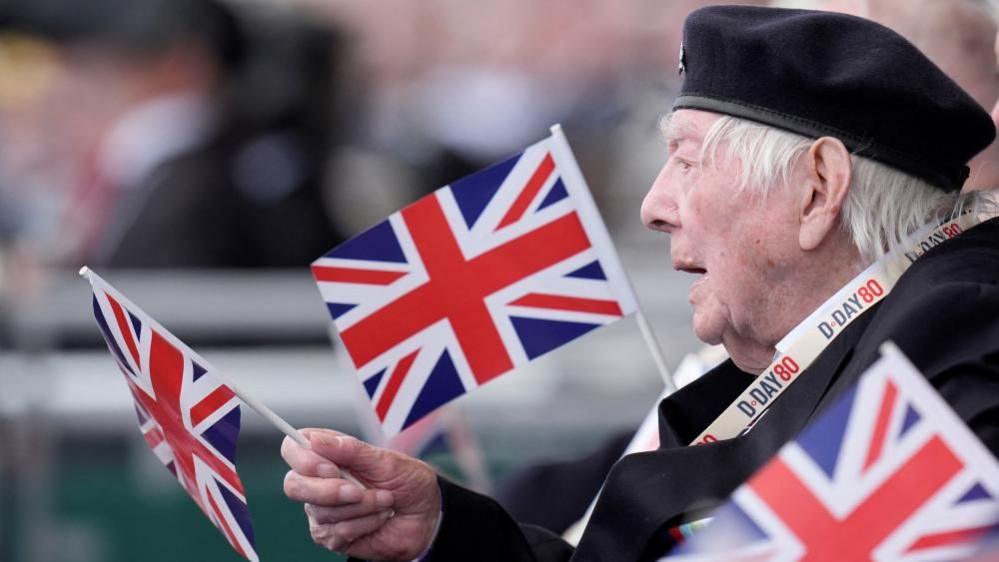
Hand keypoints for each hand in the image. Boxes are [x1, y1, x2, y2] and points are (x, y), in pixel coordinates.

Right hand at [282, 428, 440, 560]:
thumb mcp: (387, 460)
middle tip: (359, 492)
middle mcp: (319, 480)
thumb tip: (315, 439)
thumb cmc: (407, 481)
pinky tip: (379, 518)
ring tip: (385, 501)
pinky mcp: (331, 535)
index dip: (303, 459)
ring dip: (361, 508)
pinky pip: (335, 533)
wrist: (426, 515)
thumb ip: (352, 450)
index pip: (293, 449)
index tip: (330, 467)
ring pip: (321, 512)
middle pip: (294, 485)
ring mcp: (322, 510)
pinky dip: (364, 524)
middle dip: (328, 491)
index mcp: (329, 454)